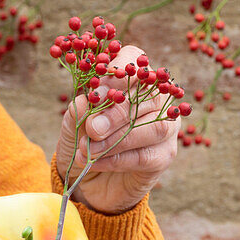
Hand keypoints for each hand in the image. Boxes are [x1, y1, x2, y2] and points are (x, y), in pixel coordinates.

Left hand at [55, 44, 178, 215]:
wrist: (87, 181)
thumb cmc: (83, 142)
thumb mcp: (74, 123)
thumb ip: (80, 110)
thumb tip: (86, 102)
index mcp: (132, 79)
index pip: (135, 59)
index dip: (119, 70)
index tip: (97, 91)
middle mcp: (156, 98)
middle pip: (148, 94)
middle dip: (116, 112)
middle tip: (92, 128)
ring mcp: (166, 126)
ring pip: (152, 126)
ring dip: (117, 139)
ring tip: (90, 150)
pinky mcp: (164, 156)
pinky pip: (145, 155)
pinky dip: (116, 159)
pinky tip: (95, 162)